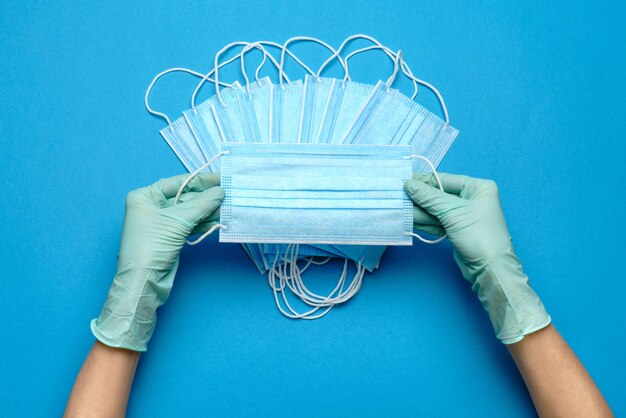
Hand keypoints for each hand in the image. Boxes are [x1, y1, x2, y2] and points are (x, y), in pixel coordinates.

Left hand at [91, 173, 223, 350]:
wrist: (143, 281)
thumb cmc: (151, 245)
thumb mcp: (177, 221)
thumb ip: (201, 204)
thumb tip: (221, 191)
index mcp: (145, 196)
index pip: (178, 182)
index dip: (201, 181)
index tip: (222, 179)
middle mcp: (152, 207)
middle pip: (186, 197)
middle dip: (208, 197)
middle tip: (230, 194)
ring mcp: (162, 223)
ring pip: (191, 212)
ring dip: (209, 211)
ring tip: (229, 206)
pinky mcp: (171, 237)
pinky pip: (191, 225)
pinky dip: (205, 223)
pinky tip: (220, 220)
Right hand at [405, 173, 549, 343]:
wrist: (489, 269)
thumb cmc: (479, 235)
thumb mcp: (452, 212)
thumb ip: (429, 197)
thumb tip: (408, 184)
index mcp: (478, 187)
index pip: (445, 180)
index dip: (424, 181)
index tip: (403, 180)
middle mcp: (472, 198)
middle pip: (439, 194)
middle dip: (419, 197)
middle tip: (398, 195)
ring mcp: (463, 215)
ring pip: (436, 209)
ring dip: (418, 210)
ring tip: (399, 207)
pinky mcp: (456, 230)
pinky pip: (437, 221)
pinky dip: (424, 221)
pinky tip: (408, 218)